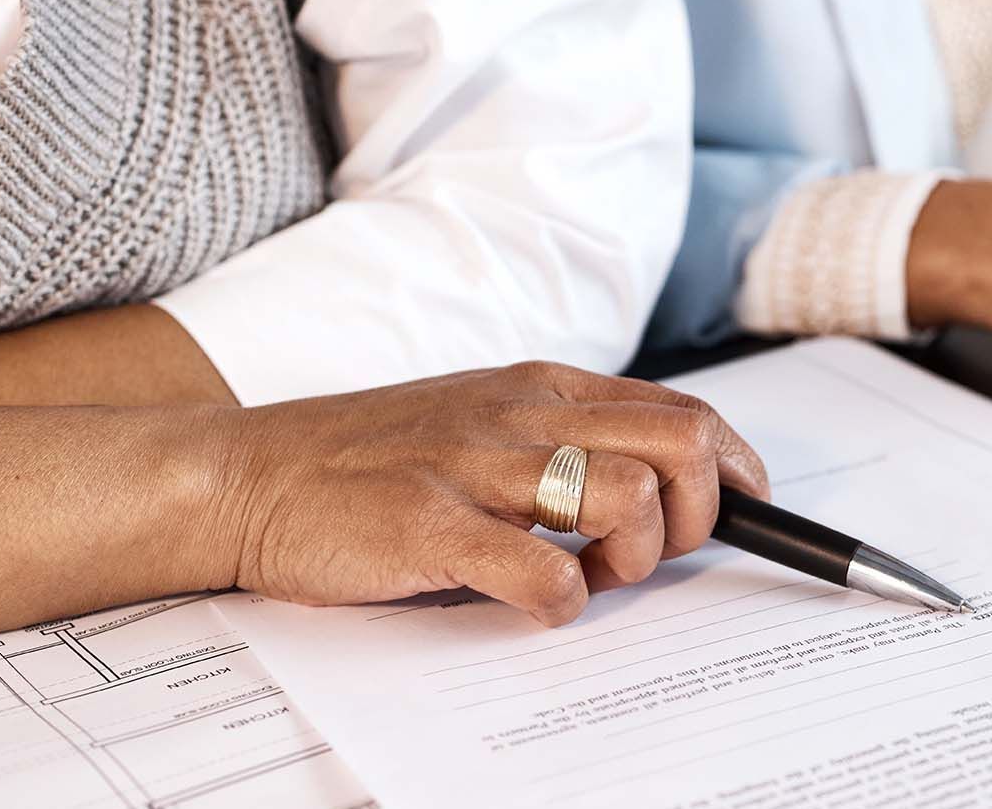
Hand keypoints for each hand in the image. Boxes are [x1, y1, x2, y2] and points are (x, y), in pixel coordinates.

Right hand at [212, 363, 769, 626]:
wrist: (247, 473)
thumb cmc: (371, 460)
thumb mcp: (483, 423)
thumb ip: (565, 441)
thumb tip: (661, 487)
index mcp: (543, 388)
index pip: (684, 411)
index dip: (735, 470)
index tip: (744, 511)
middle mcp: (523, 416)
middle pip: (682, 445)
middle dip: (699, 514)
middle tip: (648, 556)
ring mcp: (478, 469)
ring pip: (629, 498)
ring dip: (631, 559)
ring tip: (584, 577)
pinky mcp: (433, 527)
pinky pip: (545, 573)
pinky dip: (561, 603)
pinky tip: (532, 603)